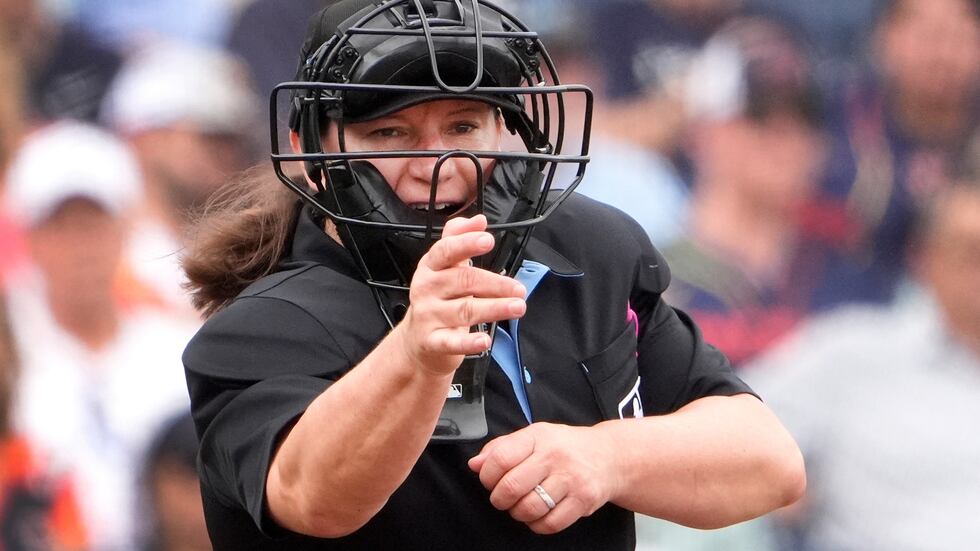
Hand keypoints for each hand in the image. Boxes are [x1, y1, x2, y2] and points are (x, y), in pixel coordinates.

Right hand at [398, 214, 526, 376]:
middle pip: (463, 281)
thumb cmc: (438, 299)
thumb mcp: (444, 266)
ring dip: (494, 308)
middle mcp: (427, 289)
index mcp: (431, 267)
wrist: (418, 341)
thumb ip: (458, 239)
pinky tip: (484, 340)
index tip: (487, 240)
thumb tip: (478, 219)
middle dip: (495, 284)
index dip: (466, 243)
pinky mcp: (432, 341)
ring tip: (517, 307)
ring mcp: (428, 315)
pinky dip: (469, 342)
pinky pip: (451, 342)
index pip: (446, 251)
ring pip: (464, 310)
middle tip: (518, 288)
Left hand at [467, 423, 620, 533]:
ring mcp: (571, 479)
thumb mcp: (533, 436)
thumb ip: (501, 448)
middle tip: (502, 498)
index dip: (487, 476)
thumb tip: (475, 465)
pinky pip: (550, 523)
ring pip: (529, 508)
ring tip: (520, 506)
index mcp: (538, 437)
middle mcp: (555, 456)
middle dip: (499, 499)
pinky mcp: (583, 500)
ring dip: (517, 513)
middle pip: (511, 487)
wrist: (608, 456)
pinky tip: (538, 516)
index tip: (490, 480)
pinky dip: (537, 525)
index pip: (500, 459)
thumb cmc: (564, 447)